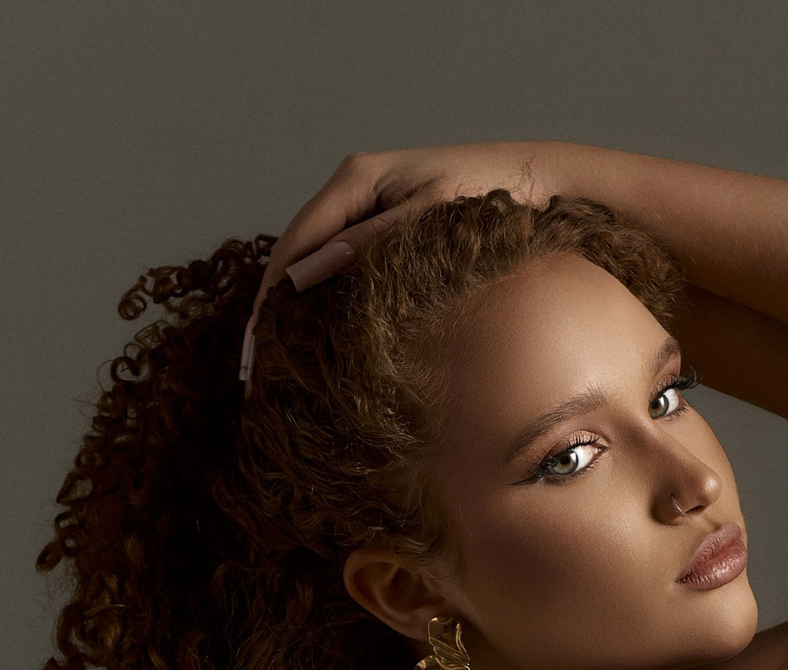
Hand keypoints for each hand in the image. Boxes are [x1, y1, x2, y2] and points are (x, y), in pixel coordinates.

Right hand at [239, 143, 556, 381]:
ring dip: (292, 309)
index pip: (294, 243)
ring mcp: (364, 204)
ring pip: (313, 260)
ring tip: (275, 363)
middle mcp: (351, 186)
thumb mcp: (430, 220)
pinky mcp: (382, 222)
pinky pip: (339, 262)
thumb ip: (371, 244)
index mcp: (355, 179)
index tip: (255, 349)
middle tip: (255, 372)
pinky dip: (321, 298)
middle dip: (271, 311)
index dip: (270, 298)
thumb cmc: (489, 194)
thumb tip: (311, 272)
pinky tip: (312, 335)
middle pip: (294, 253)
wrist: (532, 178)